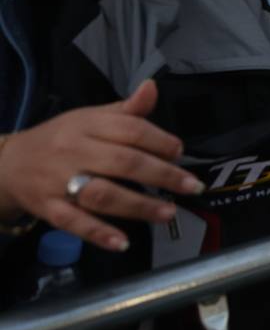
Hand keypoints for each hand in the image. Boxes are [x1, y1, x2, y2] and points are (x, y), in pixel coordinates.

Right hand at [0, 81, 203, 251]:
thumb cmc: (61, 139)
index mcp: (86, 125)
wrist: (7, 163)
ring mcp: (58, 181)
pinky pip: (74, 223)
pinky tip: (123, 242)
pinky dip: (99, 233)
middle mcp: (73, 151)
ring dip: (139, 205)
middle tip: (192, 186)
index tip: (180, 153)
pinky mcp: (48, 208)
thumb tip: (152, 87)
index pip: (130, 130)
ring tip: (169, 212)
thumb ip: (126, 110)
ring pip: (102, 194)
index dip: (160, 141)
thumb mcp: (89, 118)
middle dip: (162, 175)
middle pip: (123, 162)